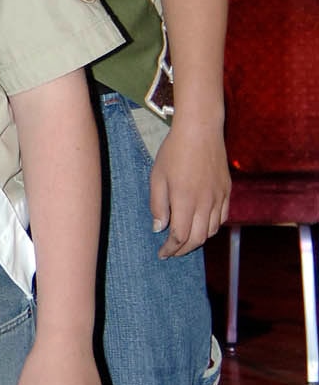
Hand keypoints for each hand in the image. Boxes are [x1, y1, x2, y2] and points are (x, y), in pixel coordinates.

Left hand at [149, 119, 230, 257]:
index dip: (171, 249)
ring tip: (185, 240)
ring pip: (211, 230)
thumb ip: (158, 205)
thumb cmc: (174, 151)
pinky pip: (222, 217)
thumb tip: (160, 228)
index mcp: (185, 201)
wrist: (201, 130)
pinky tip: (202, 225)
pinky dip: (211, 227)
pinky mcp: (227, 190)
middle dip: (183, 250)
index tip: (162, 254)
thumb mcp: (157, 177)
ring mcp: (219, 197)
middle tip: (172, 252)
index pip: (180, 236)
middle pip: (197, 239)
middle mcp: (205, 202)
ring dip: (198, 240)